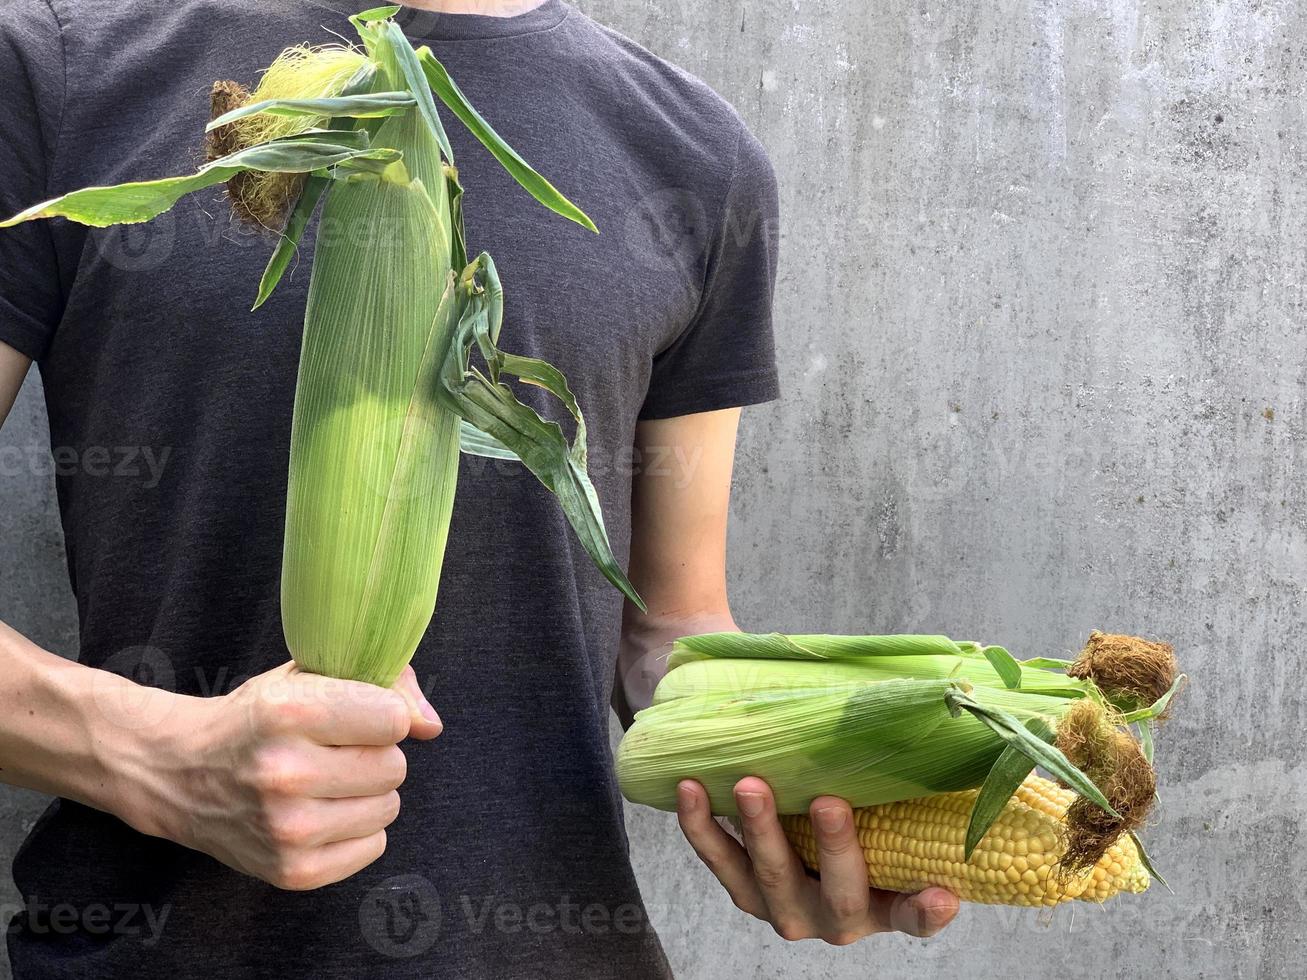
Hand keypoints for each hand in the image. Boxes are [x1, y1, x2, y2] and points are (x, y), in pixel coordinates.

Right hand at [111, 662, 441, 890]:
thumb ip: (386, 684)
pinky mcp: (292, 871)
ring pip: (389, 807)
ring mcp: (286, 828)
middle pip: (393, 766)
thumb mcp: (310, 676)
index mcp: (287, 713)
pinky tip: (320, 812)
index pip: (391, 719)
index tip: (353, 714)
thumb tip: (431, 727)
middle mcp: (284, 773)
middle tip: (333, 752)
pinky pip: (373, 846)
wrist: (181, 774)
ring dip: (368, 793)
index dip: (379, 714)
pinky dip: (357, 829)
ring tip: (325, 782)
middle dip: (374, 754)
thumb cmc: (260, 716)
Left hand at [677, 777, 958, 943]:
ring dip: (759, 830)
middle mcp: (836, 916)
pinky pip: (719, 859)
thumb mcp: (894, 810)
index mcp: (885, 906)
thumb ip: (916, 789)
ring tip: (750, 786)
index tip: (944, 894)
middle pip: (839, 892)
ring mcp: (785, 906)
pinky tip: (691, 787)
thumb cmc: (865, 810)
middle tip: (830, 802)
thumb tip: (958, 722)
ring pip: (768, 877)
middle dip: (834, 846)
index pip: (914, 916)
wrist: (802, 817)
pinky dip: (700, 824)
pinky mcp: (743, 889)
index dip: (927, 910)